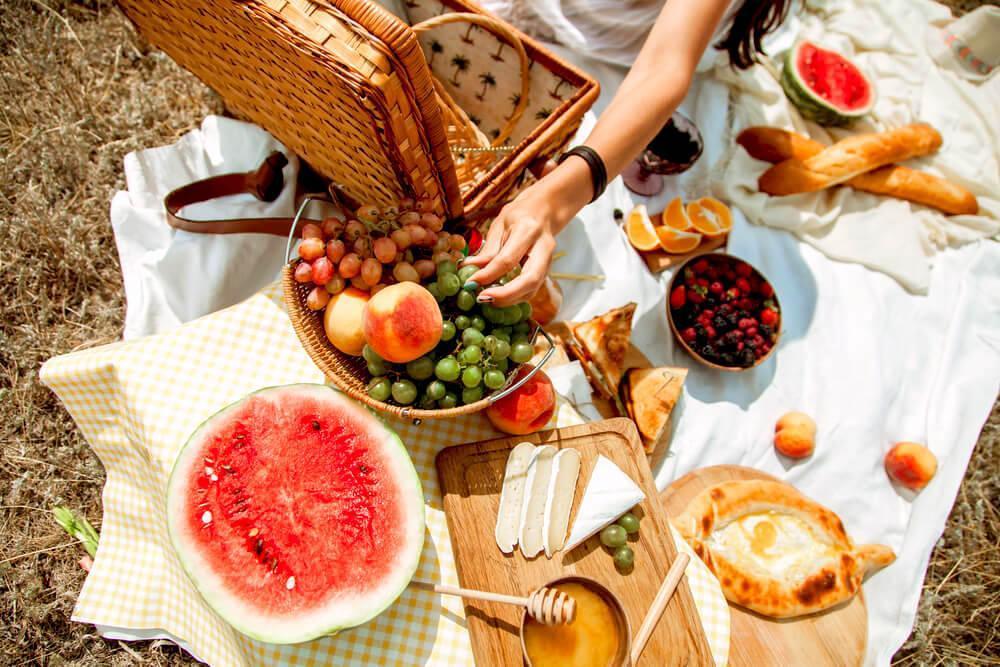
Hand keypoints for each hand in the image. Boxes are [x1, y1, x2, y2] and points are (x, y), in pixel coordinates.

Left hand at [462, 158, 590, 305]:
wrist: (546, 210)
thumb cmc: (520, 215)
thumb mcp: (500, 224)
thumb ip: (487, 249)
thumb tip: (468, 269)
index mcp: (528, 230)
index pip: (508, 259)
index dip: (488, 274)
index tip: (471, 283)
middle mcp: (543, 247)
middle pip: (530, 279)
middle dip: (506, 295)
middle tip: (483, 299)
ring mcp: (549, 261)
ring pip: (533, 289)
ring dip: (510, 299)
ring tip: (488, 300)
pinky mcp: (547, 271)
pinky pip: (531, 289)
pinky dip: (515, 297)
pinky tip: (499, 297)